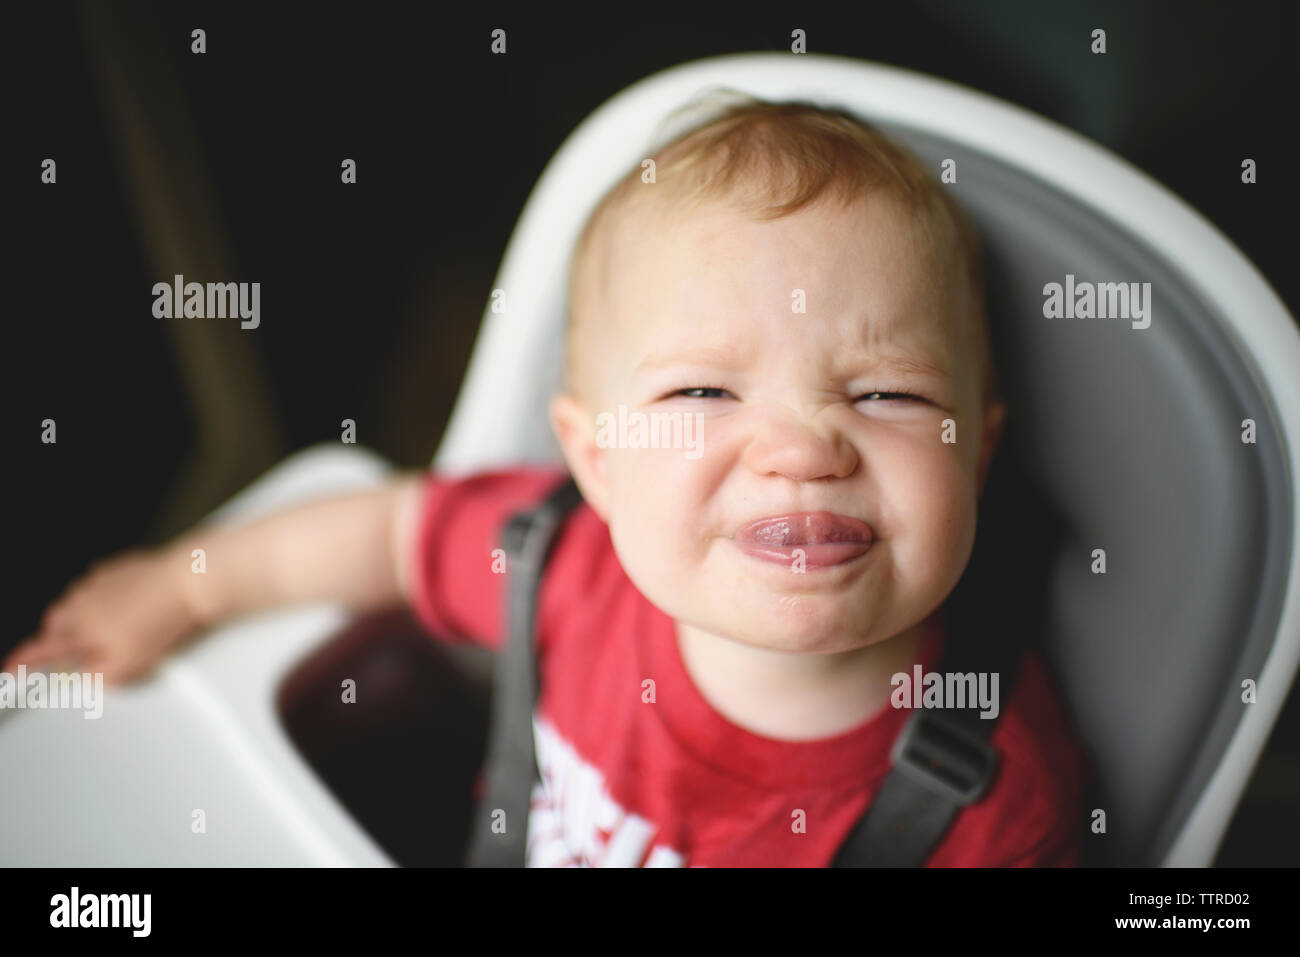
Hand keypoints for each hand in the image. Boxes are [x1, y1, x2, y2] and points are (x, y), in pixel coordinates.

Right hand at [4, 547, 202, 685]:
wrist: (190, 582)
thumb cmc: (164, 620)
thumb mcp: (130, 664)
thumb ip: (99, 676)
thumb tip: (86, 677)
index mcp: (80, 628)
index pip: (40, 649)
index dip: (23, 662)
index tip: (11, 670)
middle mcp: (82, 601)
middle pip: (54, 622)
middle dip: (59, 637)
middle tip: (79, 649)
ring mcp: (98, 581)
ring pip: (75, 602)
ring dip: (82, 616)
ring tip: (111, 628)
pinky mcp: (116, 568)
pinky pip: (97, 585)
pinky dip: (102, 598)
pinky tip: (127, 606)